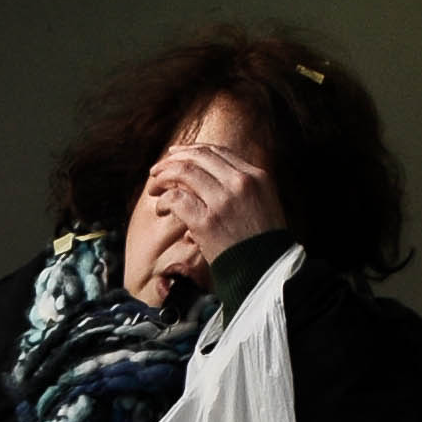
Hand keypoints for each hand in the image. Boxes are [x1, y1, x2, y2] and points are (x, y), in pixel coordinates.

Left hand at [145, 137, 279, 271]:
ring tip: (154, 189)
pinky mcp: (207, 221)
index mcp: (256, 176)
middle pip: (198, 157)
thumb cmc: (263, 242)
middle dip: (172, 161)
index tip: (175, 156)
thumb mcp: (264, 203)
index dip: (191, 151)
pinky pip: (176, 199)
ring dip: (162, 178)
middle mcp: (241, 182)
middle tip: (156, 171)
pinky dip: (163, 201)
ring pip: (183, 172)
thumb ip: (242, 187)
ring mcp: (223, 201)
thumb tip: (209, 177)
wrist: (267, 271)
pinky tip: (161, 209)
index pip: (217, 152)